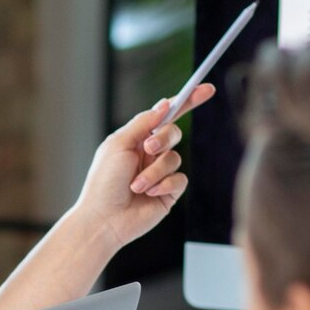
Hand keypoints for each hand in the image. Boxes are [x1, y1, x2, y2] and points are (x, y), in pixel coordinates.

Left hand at [72, 85, 215, 252]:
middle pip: (173, 133)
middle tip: (147, 149)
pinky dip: (165, 184)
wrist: (104, 219)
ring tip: (137, 185)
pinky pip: (180, 179)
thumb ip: (143, 123)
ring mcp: (160, 173)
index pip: (165, 115)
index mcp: (136, 139)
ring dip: (155, 171)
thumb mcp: (119, 144)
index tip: (207, 89)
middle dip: (163, 139)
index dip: (187, 101)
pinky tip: (149, 193)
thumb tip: (165, 104)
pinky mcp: (169, 192)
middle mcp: (150, 154)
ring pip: (175, 158)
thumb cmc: (103, 182)